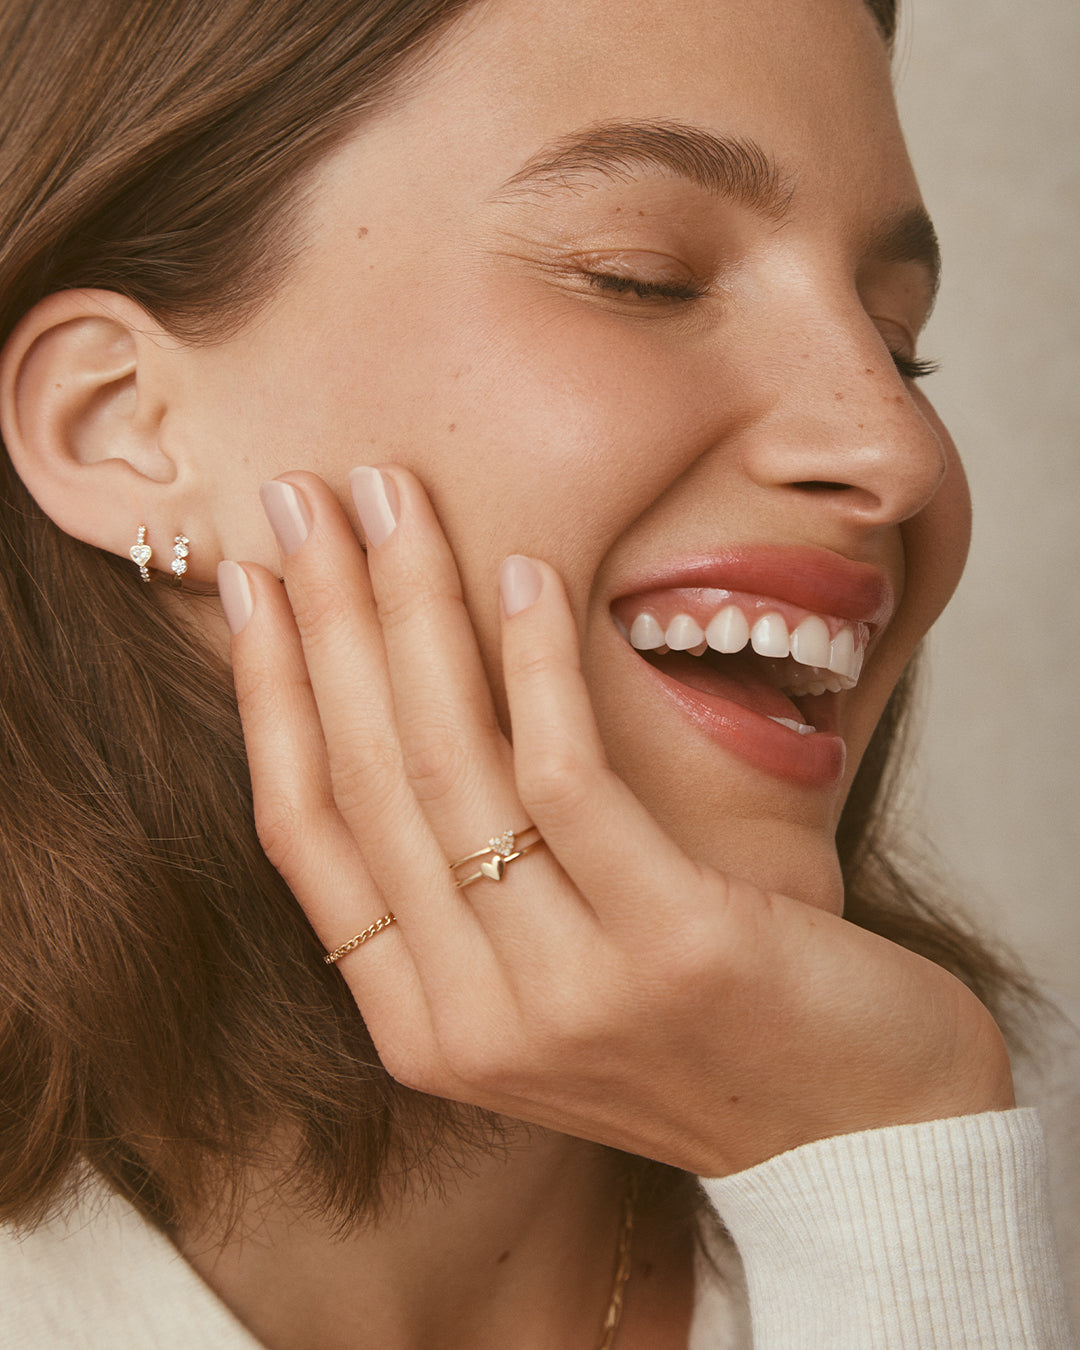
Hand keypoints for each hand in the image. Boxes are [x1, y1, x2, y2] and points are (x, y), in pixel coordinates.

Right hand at [220, 467, 1012, 1176]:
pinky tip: (523, 575)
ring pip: (450, 767)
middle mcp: (473, 1022)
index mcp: (424, 1028)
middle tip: (305, 497)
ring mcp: (567, 994)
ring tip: (392, 500)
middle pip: (369, 780)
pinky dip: (534, 667)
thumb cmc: (712, 1031)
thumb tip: (402, 720)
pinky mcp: (668, 947)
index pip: (307, 835)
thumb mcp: (557, 979)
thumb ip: (471, 897)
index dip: (270, 697)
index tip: (252, 583)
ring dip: (412, 613)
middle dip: (325, 620)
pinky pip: (567, 778)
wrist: (868, 1138)